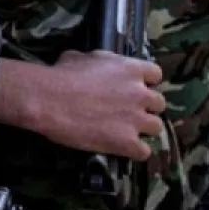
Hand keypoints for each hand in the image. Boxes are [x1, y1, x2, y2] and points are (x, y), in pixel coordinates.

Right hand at [36, 51, 165, 159]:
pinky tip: (121, 147)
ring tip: (125, 131)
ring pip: (156, 127)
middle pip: (158, 103)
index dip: (145, 82)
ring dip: (143, 129)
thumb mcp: (82, 57)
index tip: (133, 86)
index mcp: (131, 69)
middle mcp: (140, 94)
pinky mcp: (127, 143)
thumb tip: (96, 67)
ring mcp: (136, 119)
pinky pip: (144, 151)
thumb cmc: (62, 74)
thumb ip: (100, 63)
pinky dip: (135, 151)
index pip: (155, 74)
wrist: (49, 100)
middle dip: (145, 107)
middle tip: (127, 111)